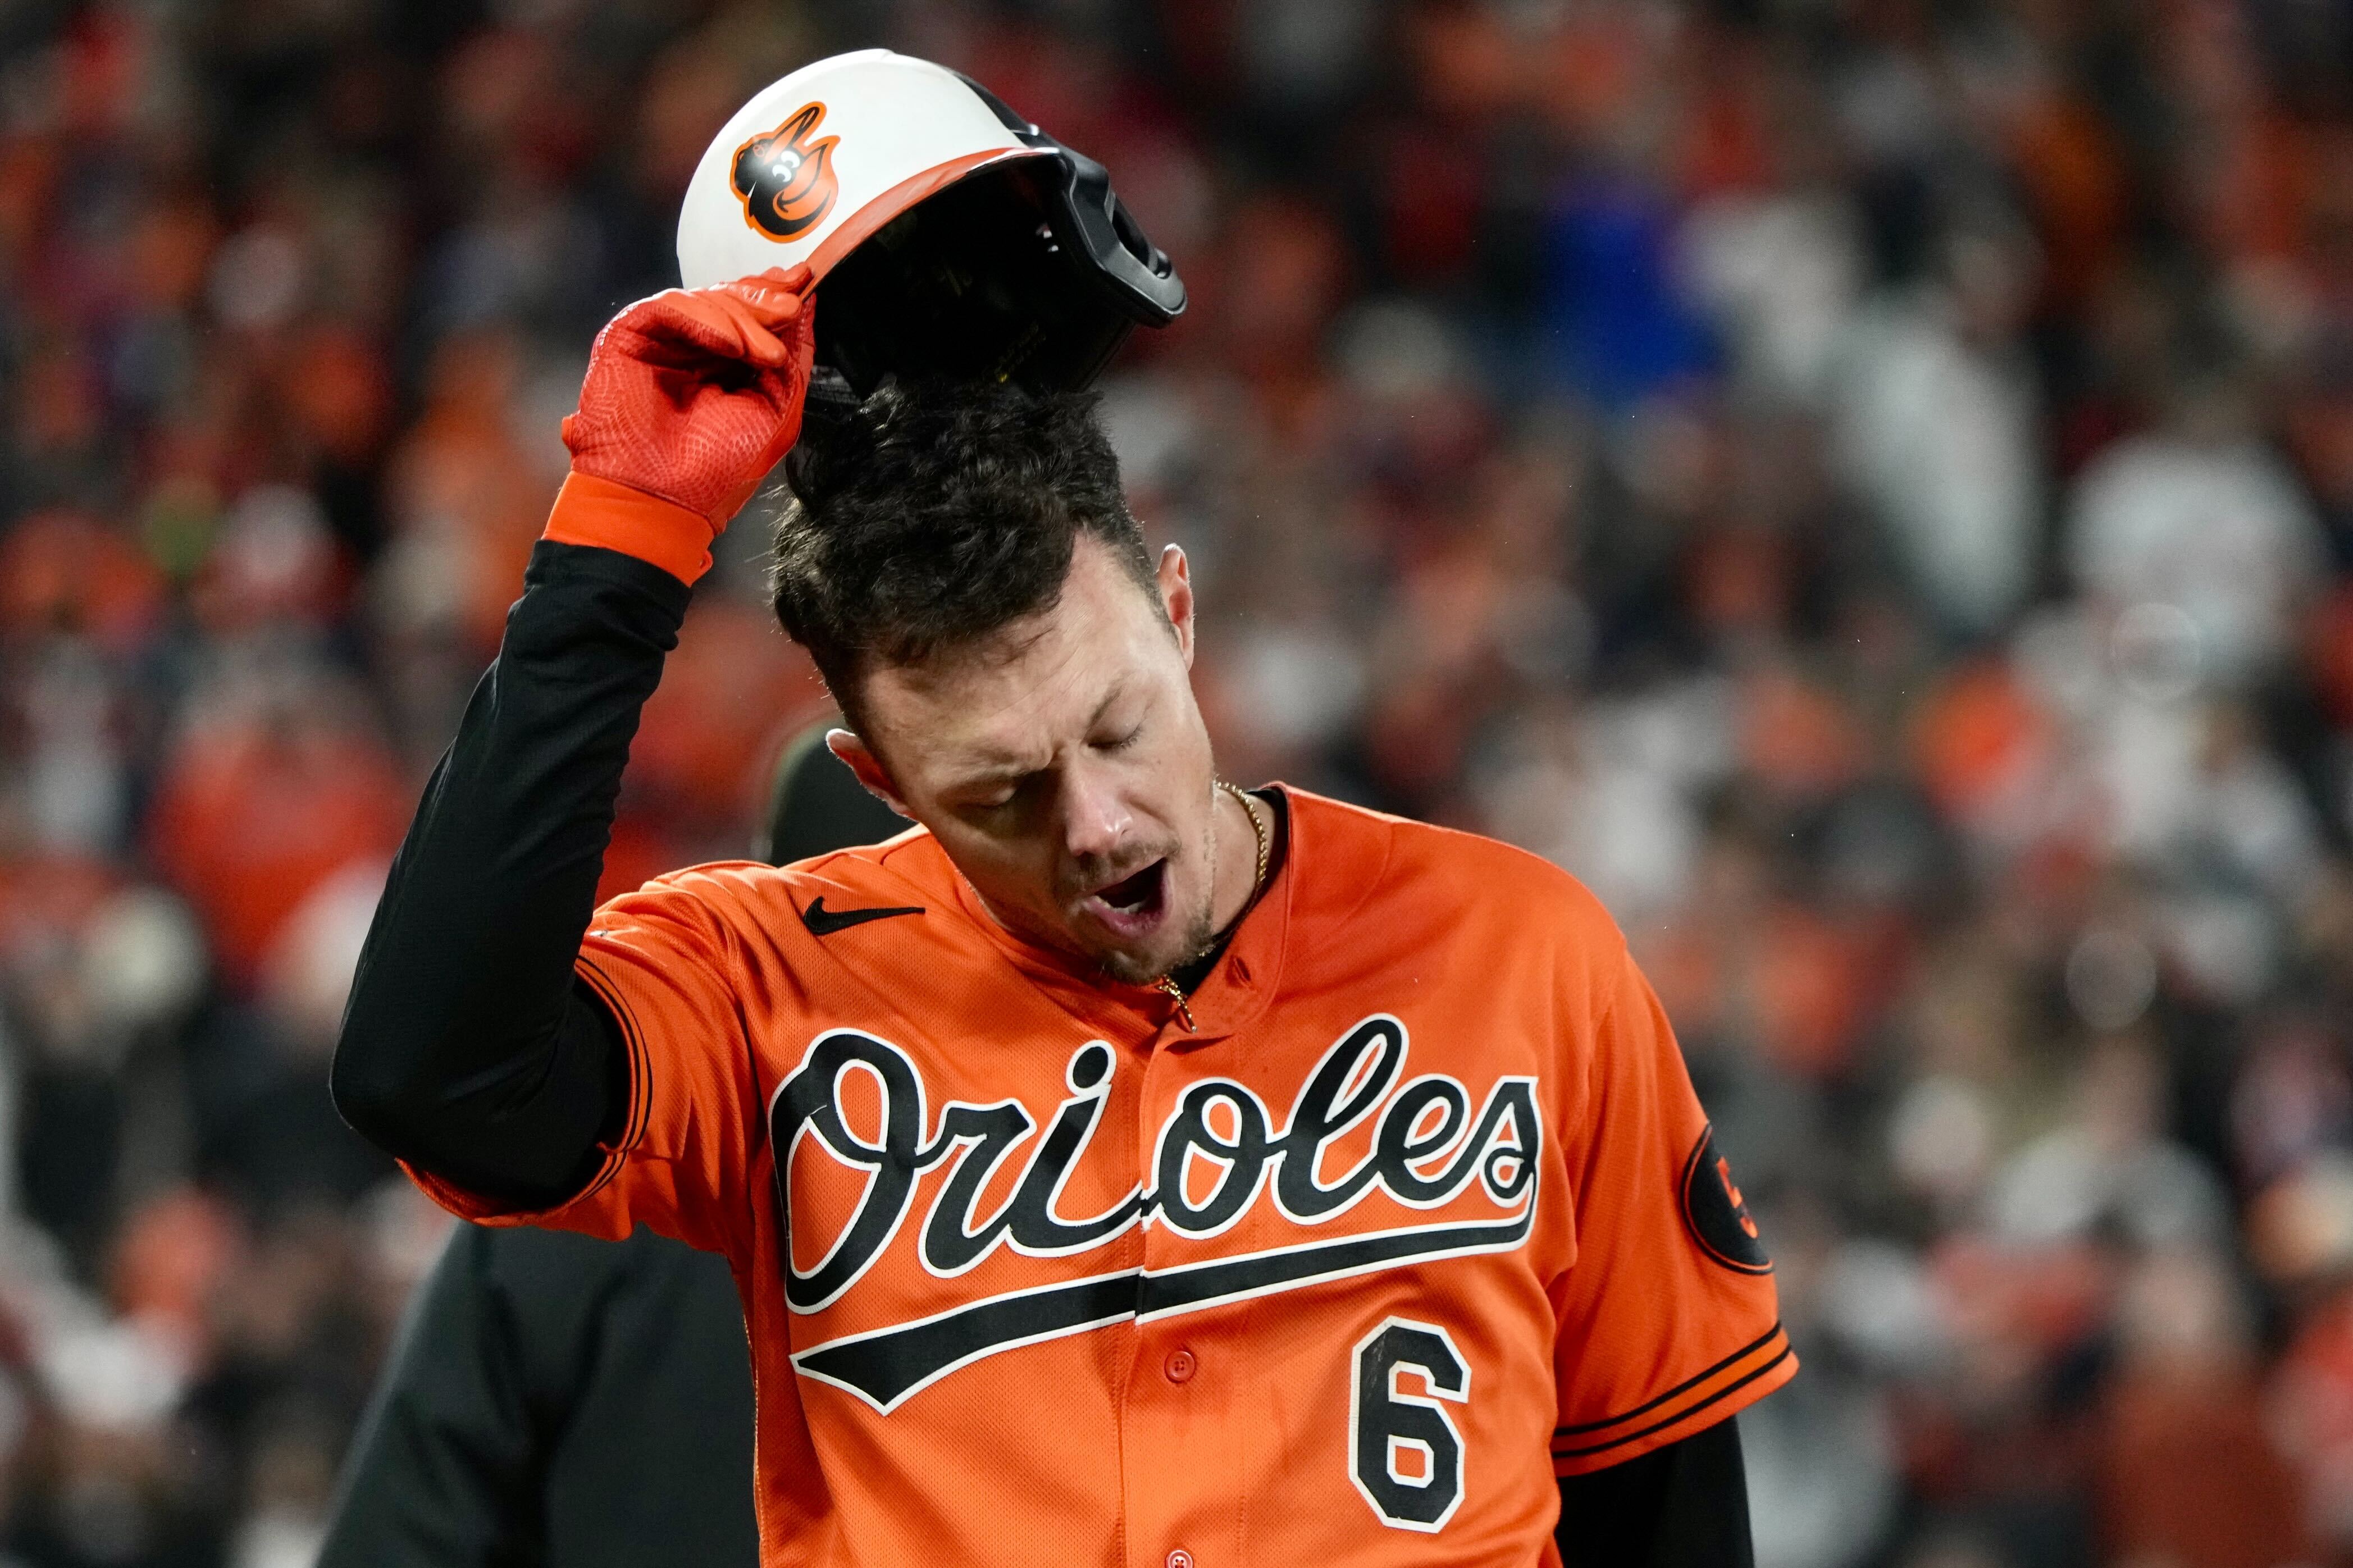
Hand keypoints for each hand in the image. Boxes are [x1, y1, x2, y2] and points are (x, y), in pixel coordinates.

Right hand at [561, 267, 814, 529]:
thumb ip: (794, 357)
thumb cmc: (715, 473)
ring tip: (764, 353)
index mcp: (728, 367)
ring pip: (706, 299)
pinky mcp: (629, 337)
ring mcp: (662, 342)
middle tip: (790, 311)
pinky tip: (730, 346)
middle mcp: (694, 350)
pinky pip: (670, 306)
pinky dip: (705, 319)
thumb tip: (806, 305)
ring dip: (744, 317)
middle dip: (765, 301)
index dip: (776, 294)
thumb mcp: (780, 411)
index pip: (752, 314)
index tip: (805, 281)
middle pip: (731, 298)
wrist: (663, 503)